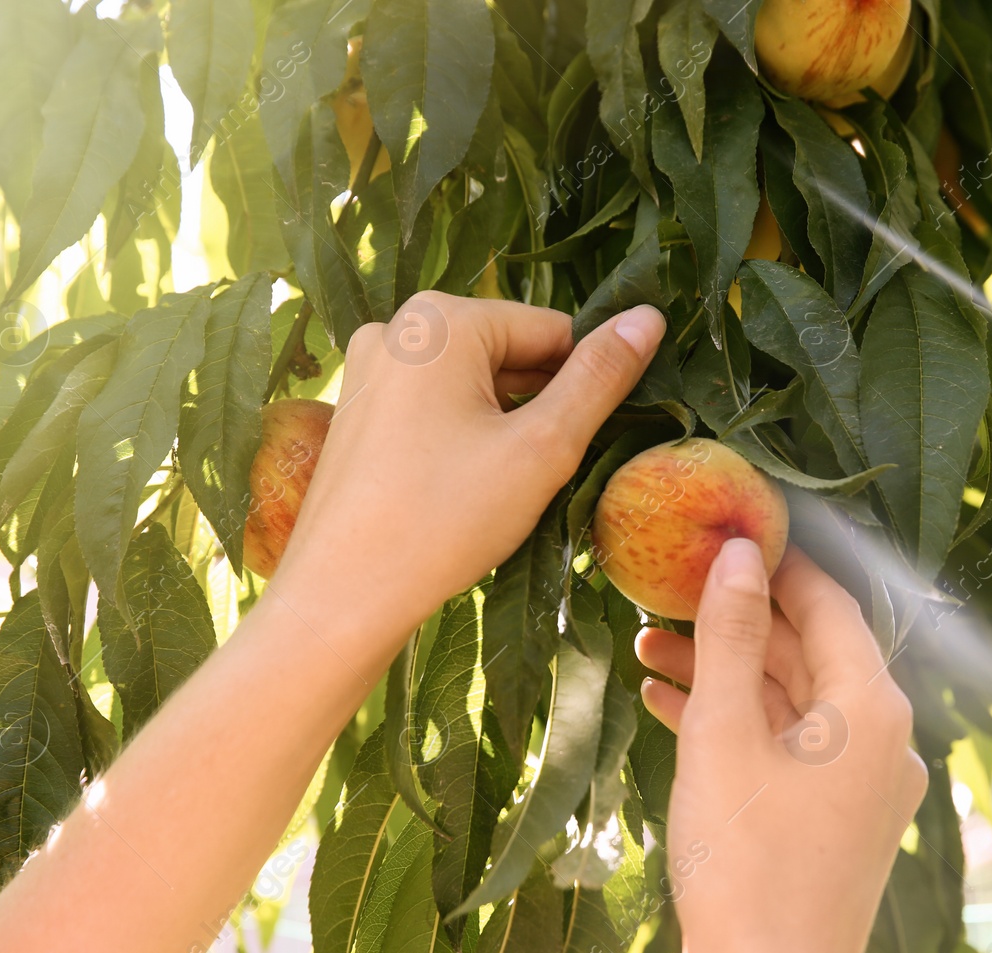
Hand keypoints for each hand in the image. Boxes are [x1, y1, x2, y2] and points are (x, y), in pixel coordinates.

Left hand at [269, 293, 664, 637]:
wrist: (343, 596)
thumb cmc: (445, 519)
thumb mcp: (542, 446)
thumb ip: (599, 378)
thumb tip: (648, 317)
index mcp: (440, 320)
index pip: (552, 330)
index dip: (588, 382)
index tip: (600, 436)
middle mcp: (396, 329)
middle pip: (507, 354)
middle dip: (541, 406)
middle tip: (552, 472)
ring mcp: (368, 371)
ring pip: (471, 386)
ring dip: (505, 426)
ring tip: (508, 489)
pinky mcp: (355, 413)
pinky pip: (432, 409)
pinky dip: (463, 439)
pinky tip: (467, 492)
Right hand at [636, 541, 927, 952]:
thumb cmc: (745, 865)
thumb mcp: (724, 735)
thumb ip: (732, 636)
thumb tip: (736, 550)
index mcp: (872, 709)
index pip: (829, 603)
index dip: (774, 562)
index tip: (720, 533)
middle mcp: (885, 739)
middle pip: (810, 650)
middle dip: (735, 621)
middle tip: (665, 591)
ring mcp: (865, 784)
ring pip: (793, 700)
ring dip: (727, 672)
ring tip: (647, 648)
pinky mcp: (838, 818)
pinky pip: (790, 746)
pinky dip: (738, 723)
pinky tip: (670, 708)